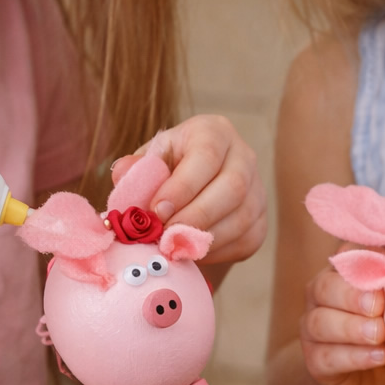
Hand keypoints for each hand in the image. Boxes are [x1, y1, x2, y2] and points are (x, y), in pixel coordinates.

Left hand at [110, 114, 266, 265]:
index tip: (156, 210)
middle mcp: (244, 156)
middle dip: (195, 216)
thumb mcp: (148, 162)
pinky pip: (245, 240)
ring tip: (174, 247)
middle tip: (165, 235)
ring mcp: (257, 190)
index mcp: (214, 132)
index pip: (206, 156)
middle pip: (232, 188)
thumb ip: (135, 169)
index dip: (182, 186)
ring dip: (205, 238)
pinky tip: (191, 251)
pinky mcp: (261, 220)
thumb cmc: (166, 171)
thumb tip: (123, 173)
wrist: (192, 190)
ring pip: (242, 218)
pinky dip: (216, 252)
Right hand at [298, 264, 384, 384]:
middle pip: (324, 287)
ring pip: (321, 322)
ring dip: (352, 328)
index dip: (363, 260)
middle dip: (352, 296)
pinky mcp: (315, 361)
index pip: (345, 255)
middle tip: (378, 307)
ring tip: (379, 335)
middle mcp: (320, 297)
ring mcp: (312, 330)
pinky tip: (378, 356)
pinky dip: (355, 357)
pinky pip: (328, 357)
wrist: (374, 376)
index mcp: (341, 274)